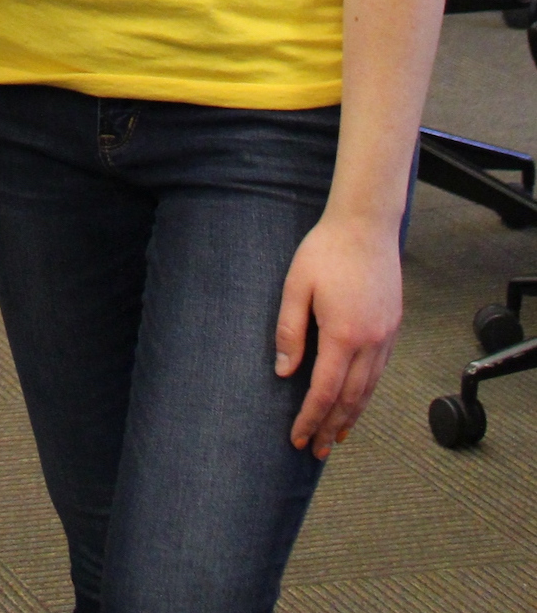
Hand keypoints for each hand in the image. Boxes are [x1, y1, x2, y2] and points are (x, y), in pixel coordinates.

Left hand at [275, 208, 403, 456]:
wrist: (365, 226)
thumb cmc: (325, 251)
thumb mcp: (296, 286)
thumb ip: (290, 331)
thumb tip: (285, 372)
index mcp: (343, 334)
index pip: (325, 391)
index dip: (310, 418)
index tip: (297, 437)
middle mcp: (370, 343)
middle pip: (350, 399)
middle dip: (330, 428)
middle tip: (315, 451)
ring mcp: (386, 337)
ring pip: (369, 390)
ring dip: (351, 417)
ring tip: (335, 437)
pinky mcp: (392, 329)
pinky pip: (379, 373)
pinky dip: (365, 395)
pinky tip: (356, 402)